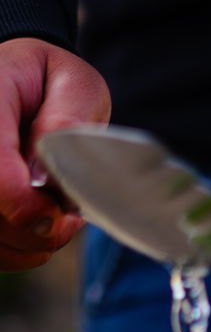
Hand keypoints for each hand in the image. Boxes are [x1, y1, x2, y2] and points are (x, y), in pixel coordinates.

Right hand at [0, 37, 109, 269]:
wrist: (18, 79)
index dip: (26, 206)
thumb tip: (47, 176)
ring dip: (27, 245)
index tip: (61, 212)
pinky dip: (15, 252)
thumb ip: (66, 119)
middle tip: (69, 219)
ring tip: (57, 222)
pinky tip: (38, 231)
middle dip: (34, 231)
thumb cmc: (49, 81)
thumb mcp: (74, 83)